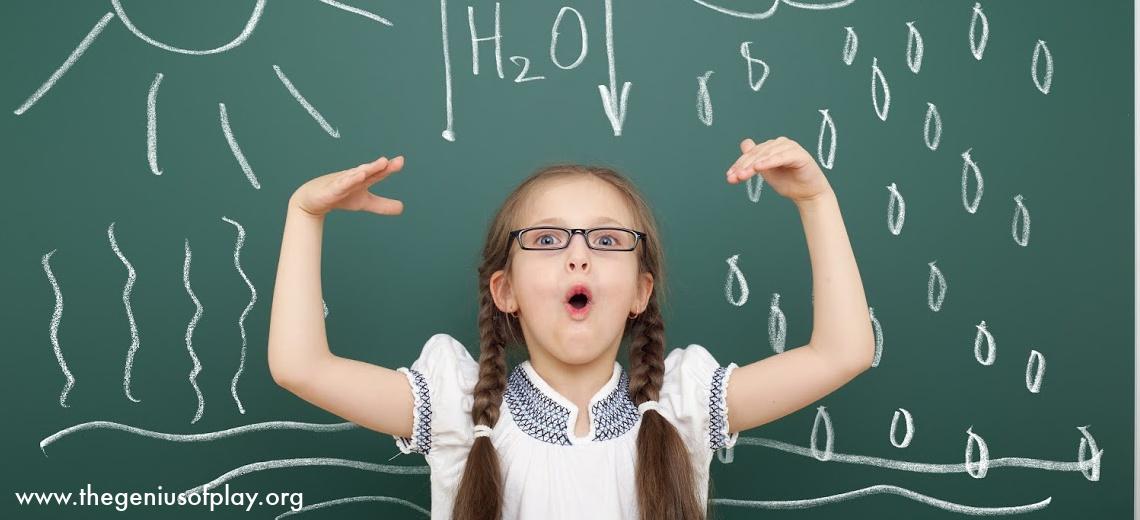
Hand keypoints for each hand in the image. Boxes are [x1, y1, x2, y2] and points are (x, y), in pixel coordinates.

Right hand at [291, 155, 405, 216]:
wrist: (314, 200)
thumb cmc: (341, 197)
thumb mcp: (364, 202)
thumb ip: (382, 205)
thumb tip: (402, 208)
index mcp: (364, 180)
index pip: (378, 173)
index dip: (389, 168)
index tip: (400, 161)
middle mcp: (354, 177)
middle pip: (369, 170)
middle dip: (380, 166)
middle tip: (393, 161)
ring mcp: (343, 182)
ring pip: (357, 174)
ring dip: (369, 168)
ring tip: (381, 163)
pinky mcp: (332, 189)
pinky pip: (342, 184)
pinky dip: (350, 179)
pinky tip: (359, 175)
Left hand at [725, 136, 832, 202]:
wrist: (807, 194)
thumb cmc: (788, 182)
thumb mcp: (767, 172)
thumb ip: (755, 161)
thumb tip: (744, 144)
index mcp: (772, 146)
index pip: (752, 153)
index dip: (739, 164)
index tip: (729, 176)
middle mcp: (781, 143)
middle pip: (757, 153)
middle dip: (743, 166)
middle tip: (734, 177)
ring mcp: (791, 147)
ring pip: (767, 154)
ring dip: (753, 165)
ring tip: (742, 175)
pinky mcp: (799, 155)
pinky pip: (781, 157)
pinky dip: (769, 162)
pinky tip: (758, 167)